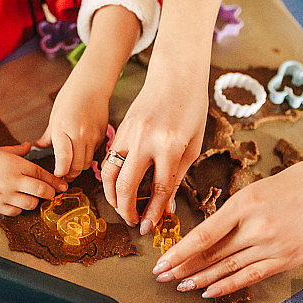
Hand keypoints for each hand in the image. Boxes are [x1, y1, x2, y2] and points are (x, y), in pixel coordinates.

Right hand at [0, 142, 66, 214]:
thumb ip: (17, 151)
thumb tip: (29, 146)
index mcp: (14, 164)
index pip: (42, 174)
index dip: (55, 181)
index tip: (63, 185)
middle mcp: (12, 181)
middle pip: (41, 191)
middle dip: (50, 194)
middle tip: (52, 194)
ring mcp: (4, 195)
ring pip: (30, 204)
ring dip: (35, 202)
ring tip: (34, 199)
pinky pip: (15, 212)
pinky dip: (19, 209)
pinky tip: (17, 203)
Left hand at [36, 5, 140, 181]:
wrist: (92, 84)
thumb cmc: (71, 97)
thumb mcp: (55, 116)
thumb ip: (48, 136)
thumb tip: (39, 147)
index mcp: (63, 129)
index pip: (63, 161)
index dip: (60, 172)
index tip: (57, 175)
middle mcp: (79, 135)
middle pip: (77, 166)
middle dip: (70, 174)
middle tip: (64, 176)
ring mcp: (92, 136)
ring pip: (87, 162)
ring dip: (79, 167)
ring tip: (72, 167)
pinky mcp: (102, 135)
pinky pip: (94, 153)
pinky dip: (88, 156)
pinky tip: (82, 153)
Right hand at [101, 67, 207, 230]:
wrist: (176, 75)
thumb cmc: (191, 109)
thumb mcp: (193, 146)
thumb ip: (177, 178)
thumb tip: (165, 207)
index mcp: (170, 146)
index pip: (158, 188)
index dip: (153, 212)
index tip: (148, 227)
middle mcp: (145, 140)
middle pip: (126, 186)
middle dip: (126, 210)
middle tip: (132, 221)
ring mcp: (128, 133)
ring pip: (110, 173)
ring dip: (112, 196)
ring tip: (121, 208)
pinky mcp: (119, 128)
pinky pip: (109, 159)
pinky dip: (110, 177)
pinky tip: (117, 186)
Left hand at [152, 156, 302, 296]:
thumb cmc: (299, 181)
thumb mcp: (259, 188)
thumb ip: (236, 211)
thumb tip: (210, 234)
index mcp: (246, 203)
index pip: (204, 234)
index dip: (180, 252)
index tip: (161, 262)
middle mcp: (258, 227)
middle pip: (213, 254)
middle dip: (184, 267)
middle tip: (161, 277)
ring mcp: (274, 246)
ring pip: (229, 268)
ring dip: (202, 279)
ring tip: (180, 286)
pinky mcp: (288, 259)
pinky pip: (252, 277)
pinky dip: (228, 285)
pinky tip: (209, 292)